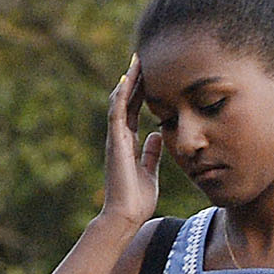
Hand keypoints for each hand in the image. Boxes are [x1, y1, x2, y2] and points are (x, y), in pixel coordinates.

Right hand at [103, 59, 162, 228]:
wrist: (126, 215)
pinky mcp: (115, 143)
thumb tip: (157, 135)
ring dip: (128, 82)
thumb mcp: (151, 171)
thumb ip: (152, 153)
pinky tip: (127, 79)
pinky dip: (121, 95)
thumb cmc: (137, 199)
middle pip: (127, 102)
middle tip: (142, 59)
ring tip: (136, 62)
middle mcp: (120, 138)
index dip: (142, 92)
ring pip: (120, 102)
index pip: (135, 111)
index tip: (150, 74)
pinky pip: (117, 113)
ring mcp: (116, 139)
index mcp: (129, 144)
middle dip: (135, 80)